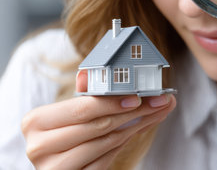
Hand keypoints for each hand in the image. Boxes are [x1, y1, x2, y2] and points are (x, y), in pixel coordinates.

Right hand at [21, 72, 175, 168]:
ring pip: (105, 143)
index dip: (113, 102)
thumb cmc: (67, 127)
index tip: (139, 96)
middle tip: (159, 102)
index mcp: (36, 121)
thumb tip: (124, 77)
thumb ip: (91, 91)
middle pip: (98, 126)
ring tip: (155, 114)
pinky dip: (124, 144)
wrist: (59, 158)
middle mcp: (39, 147)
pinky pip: (104, 161)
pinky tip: (136, 130)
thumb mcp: (73, 109)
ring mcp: (53, 168)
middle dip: (134, 112)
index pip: (82, 109)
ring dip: (135, 127)